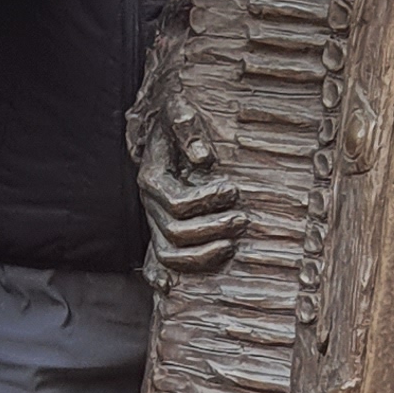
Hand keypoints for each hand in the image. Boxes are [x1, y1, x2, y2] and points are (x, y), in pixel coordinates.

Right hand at [139, 100, 243, 282]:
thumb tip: (202, 157)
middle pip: (175, 232)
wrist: (158, 117)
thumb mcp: (176, 106)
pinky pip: (155, 258)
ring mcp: (154, 218)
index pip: (176, 203)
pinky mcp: (162, 226)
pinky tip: (169, 287)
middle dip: (212, 229)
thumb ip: (186, 126)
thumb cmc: (171, 110)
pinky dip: (159, 274)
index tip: (232, 190)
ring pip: (168, 253)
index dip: (206, 201)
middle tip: (243, 219)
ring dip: (201, 254)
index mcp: (152, 178)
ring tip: (232, 243)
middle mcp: (150, 203)